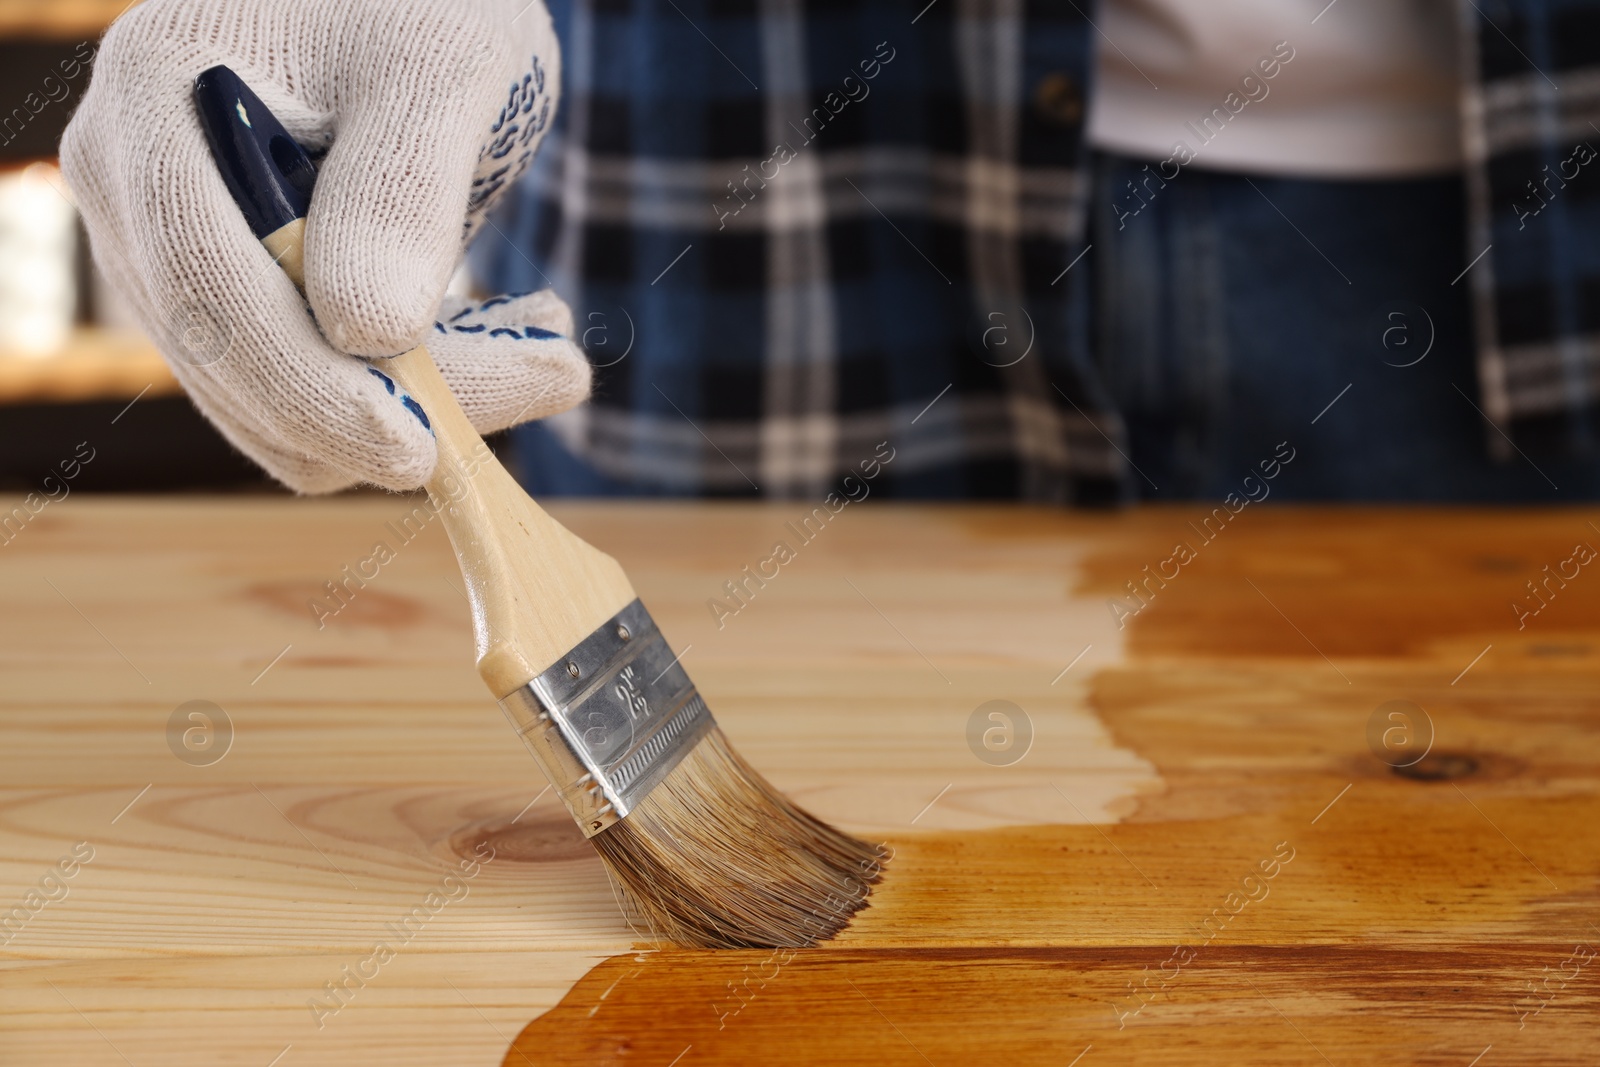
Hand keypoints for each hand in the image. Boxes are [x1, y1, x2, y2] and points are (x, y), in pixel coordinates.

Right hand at [61, 0, 587, 491]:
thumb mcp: (439, 70)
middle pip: (238, 371)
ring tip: (544, 334)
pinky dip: (402, 394)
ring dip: (416, 405)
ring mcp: (166, 252)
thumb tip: (366, 335)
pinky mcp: (224, 299)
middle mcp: (129, 188)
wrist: (404, 2)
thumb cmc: (423, 4)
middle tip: (559, 370)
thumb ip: (399, 193)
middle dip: (393, 409)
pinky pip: (302, 396)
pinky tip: (497, 334)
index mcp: (155, 106)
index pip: (212, 293)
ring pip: (274, 410)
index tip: (428, 446)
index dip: (313, 389)